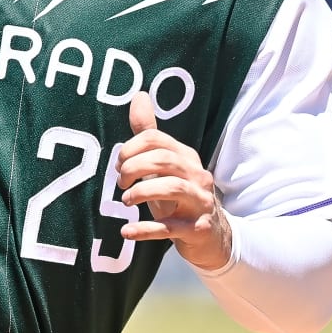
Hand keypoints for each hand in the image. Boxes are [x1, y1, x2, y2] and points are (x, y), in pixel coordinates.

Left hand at [116, 91, 232, 271]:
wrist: (213, 236)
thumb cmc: (181, 197)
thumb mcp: (166, 166)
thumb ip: (150, 135)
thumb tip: (139, 96)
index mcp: (187, 158)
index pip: (157, 140)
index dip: (131, 148)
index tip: (118, 163)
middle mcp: (198, 176)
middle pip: (165, 160)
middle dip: (135, 167)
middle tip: (120, 182)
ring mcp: (200, 202)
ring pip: (173, 188)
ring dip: (142, 192)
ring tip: (125, 200)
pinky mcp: (197, 229)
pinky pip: (170, 227)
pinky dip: (145, 229)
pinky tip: (127, 230)